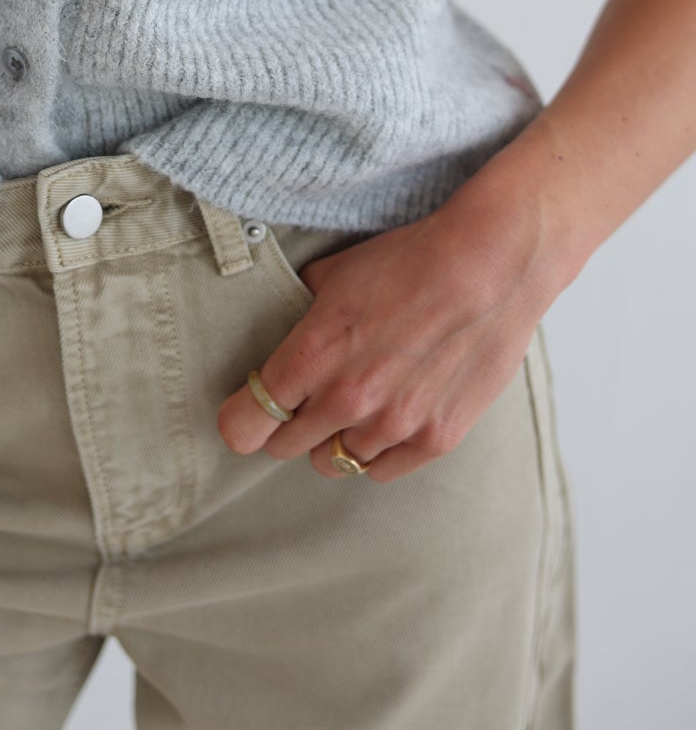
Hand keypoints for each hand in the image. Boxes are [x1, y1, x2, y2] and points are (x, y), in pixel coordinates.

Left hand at [216, 200, 560, 481]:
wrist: (489, 264)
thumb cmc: (410, 259)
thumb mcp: (336, 271)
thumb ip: (302, 309)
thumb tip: (288, 322)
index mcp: (311, 356)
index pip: (245, 424)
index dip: (240, 418)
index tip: (245, 411)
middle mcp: (346, 400)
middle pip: (285, 447)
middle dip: (286, 425)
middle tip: (300, 403)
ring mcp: (393, 425)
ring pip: (333, 462)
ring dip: (332, 439)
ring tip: (350, 407)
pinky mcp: (435, 439)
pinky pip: (381, 470)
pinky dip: (376, 451)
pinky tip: (383, 421)